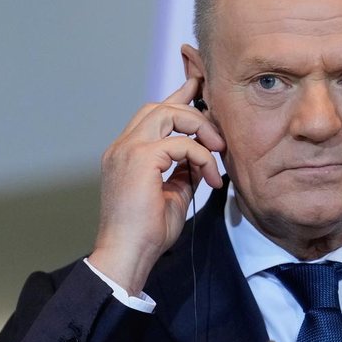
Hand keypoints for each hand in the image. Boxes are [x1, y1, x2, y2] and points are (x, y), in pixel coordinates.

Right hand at [88, 78, 224, 294]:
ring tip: (218, 151)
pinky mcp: (139, 159)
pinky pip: (180, 143)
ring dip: (199, 128)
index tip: (199, 85)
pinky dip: (201, 157)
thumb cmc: (147, 233)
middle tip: (218, 134)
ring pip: (168, 114)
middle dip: (193, 109)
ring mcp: (127, 150)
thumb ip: (184, 170)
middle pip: (160, 107)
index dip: (177, 98)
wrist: (127, 256)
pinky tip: (211, 178)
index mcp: (126, 153)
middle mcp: (123, 146)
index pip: (152, 114)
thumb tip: (203, 157)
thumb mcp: (173, 194)